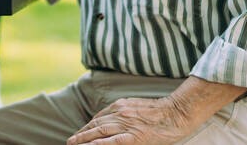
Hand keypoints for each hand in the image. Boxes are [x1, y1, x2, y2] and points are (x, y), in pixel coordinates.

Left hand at [68, 96, 194, 144]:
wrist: (176, 112)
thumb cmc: (160, 111)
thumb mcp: (136, 105)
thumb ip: (123, 111)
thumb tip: (110, 119)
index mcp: (120, 105)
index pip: (99, 117)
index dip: (87, 126)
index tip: (80, 132)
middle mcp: (120, 113)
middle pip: (96, 124)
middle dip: (82, 133)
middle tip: (70, 141)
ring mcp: (126, 124)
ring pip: (100, 132)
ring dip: (84, 138)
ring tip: (73, 144)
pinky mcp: (135, 136)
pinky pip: (114, 141)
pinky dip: (100, 143)